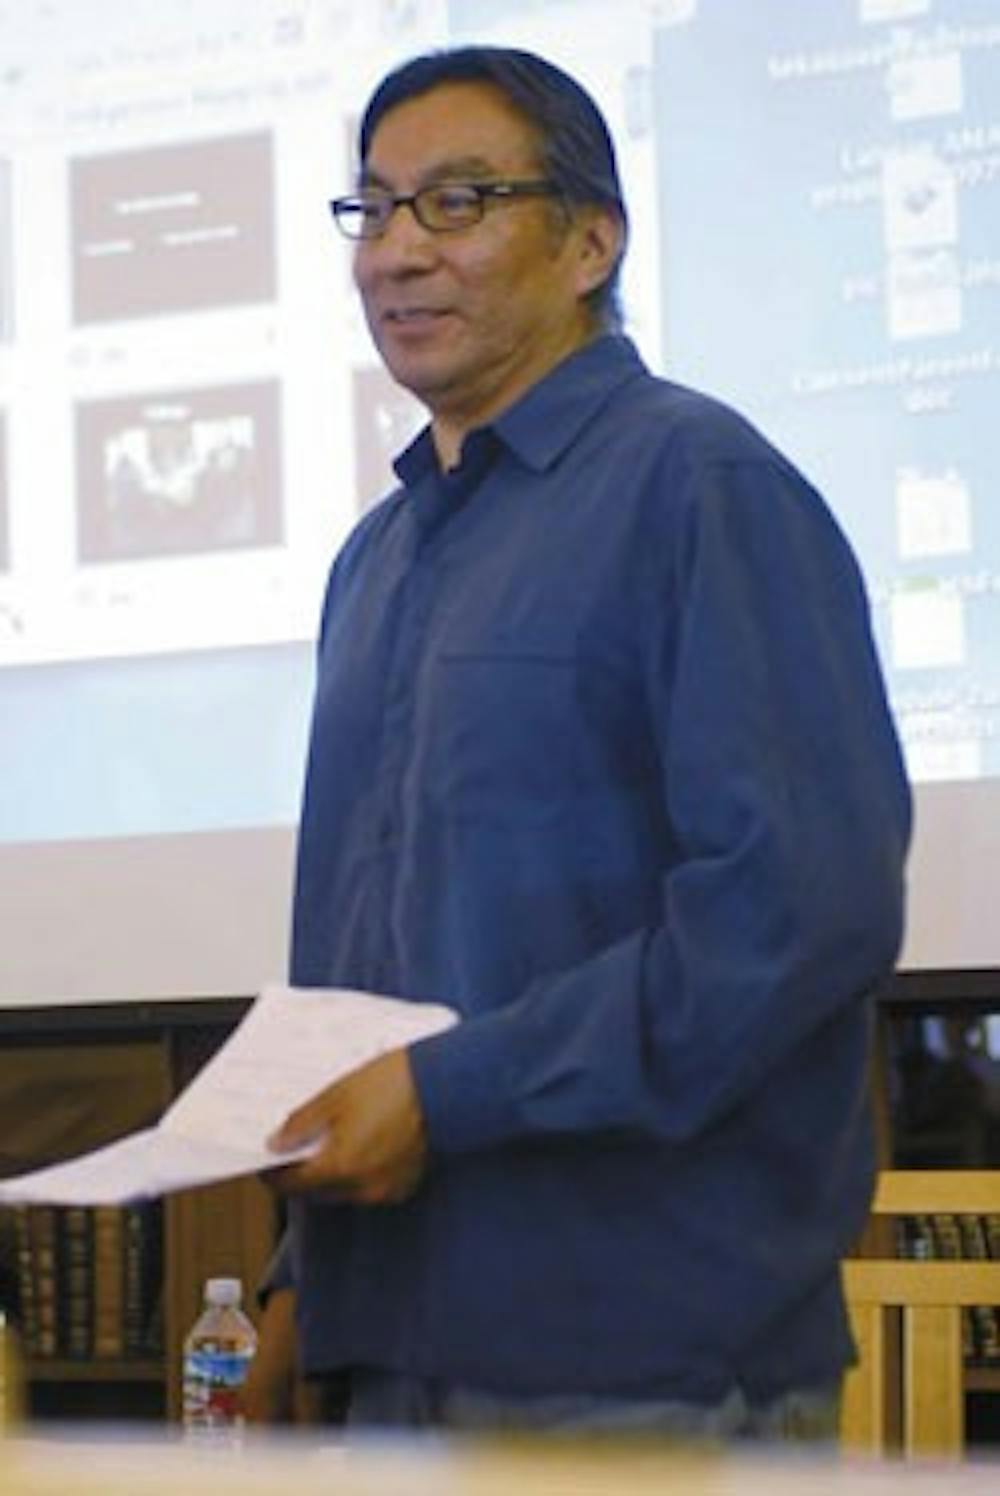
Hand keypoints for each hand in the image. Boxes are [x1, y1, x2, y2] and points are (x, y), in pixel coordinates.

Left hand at [265, 1048, 427, 1204]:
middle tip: (294, 1149)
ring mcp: (387, 1188)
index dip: (275, 1175)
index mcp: (341, 1166)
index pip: (294, 1184)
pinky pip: (370, 1186)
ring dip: (331, 1174)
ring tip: (327, 1142)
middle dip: (303, 1174)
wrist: (441, 1083)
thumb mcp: (336, 1096)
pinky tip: (358, 1147)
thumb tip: (277, 1143)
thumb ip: (302, 1123)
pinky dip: (358, 1172)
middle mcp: (363, 1186)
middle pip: (318, 1191)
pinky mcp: (406, 1182)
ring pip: (344, 1190)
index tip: (266, 1164)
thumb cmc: (392, 1084)